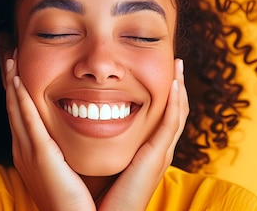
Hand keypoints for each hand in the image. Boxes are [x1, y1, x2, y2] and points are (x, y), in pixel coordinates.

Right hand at [5, 50, 95, 210]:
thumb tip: (79, 126)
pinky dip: (20, 99)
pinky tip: (18, 81)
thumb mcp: (66, 167)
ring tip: (8, 56)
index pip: (20, 110)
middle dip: (8, 77)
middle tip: (5, 50)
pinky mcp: (39, 155)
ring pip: (15, 107)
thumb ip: (65, 147)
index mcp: (30, 150)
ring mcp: (28, 151)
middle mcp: (23, 148)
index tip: (15, 63)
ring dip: (12, 81)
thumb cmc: (77, 200)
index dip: (16, 86)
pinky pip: (26, 120)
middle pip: (12, 104)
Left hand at [98, 59, 188, 210]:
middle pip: (174, 112)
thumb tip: (77, 121)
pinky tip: (175, 84)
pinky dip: (176, 103)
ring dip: (180, 87)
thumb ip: (93, 143)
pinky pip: (171, 125)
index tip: (159, 70)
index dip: (162, 94)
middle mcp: (156, 151)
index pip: (158, 116)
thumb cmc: (93, 196)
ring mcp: (159, 154)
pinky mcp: (156, 158)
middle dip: (177, 85)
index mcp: (144, 152)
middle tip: (176, 60)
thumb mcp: (95, 161)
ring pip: (178, 113)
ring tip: (178, 64)